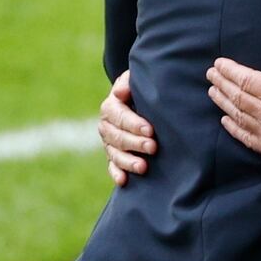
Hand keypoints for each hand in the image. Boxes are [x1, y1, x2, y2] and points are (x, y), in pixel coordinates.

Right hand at [97, 70, 157, 186]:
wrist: (139, 101)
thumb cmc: (139, 89)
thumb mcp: (135, 79)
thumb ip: (128, 82)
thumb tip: (119, 92)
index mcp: (110, 107)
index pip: (120, 117)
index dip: (134, 124)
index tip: (150, 130)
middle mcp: (106, 126)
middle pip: (117, 137)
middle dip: (135, 143)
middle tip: (153, 147)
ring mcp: (108, 143)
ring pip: (115, 154)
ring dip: (128, 161)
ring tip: (144, 167)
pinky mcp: (113, 155)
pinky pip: (112, 166)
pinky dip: (116, 173)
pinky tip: (124, 181)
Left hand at [207, 34, 260, 175]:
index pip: (247, 79)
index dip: (231, 70)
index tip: (219, 64)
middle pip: (238, 96)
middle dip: (222, 83)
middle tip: (210, 75)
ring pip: (238, 115)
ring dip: (223, 102)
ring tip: (212, 92)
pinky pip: (245, 137)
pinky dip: (232, 128)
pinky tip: (224, 121)